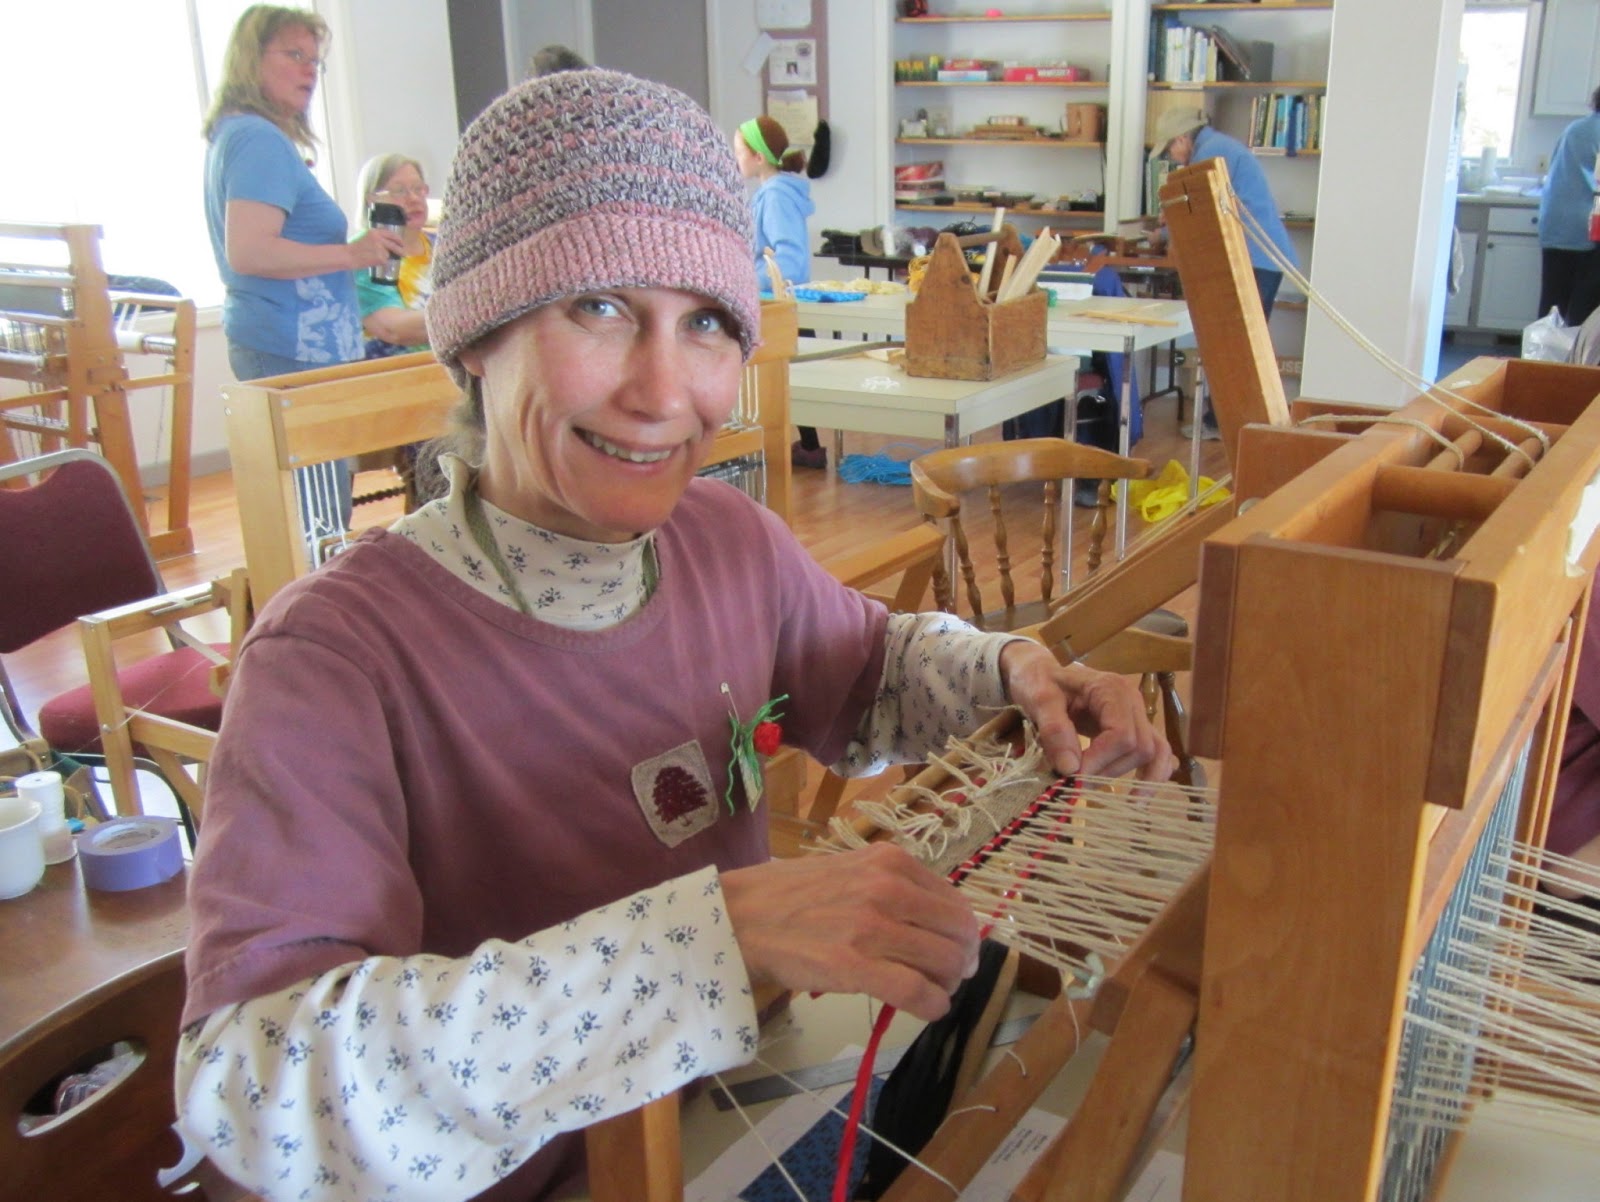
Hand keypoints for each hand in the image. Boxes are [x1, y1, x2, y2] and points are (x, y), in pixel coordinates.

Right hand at [349, 228, 404, 269]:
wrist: (349, 255)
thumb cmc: (356, 248)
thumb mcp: (367, 238)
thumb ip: (378, 239)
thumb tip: (391, 245)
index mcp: (375, 232)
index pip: (391, 234)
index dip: (398, 239)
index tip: (401, 243)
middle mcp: (379, 238)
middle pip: (394, 244)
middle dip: (400, 250)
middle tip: (404, 254)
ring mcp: (380, 247)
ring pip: (389, 254)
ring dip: (385, 257)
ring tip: (373, 257)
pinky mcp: (381, 257)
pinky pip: (385, 261)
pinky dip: (381, 262)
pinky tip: (372, 261)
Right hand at [720, 843, 979, 1021]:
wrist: (739, 917)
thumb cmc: (791, 895)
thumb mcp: (850, 871)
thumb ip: (893, 888)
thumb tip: (939, 924)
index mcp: (891, 862)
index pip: (955, 903)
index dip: (963, 934)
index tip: (956, 951)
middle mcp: (888, 888)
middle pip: (959, 935)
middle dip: (962, 962)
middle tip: (949, 978)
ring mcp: (872, 927)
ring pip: (946, 964)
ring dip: (948, 986)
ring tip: (932, 992)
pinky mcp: (854, 966)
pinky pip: (917, 993)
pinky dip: (932, 1006)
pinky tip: (926, 1009)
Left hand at [1000, 639, 1173, 781]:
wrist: (1040, 671)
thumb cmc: (1039, 680)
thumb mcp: (1038, 699)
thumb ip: (1054, 730)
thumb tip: (1071, 769)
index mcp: (1111, 689)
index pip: (1122, 735)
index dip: (1100, 761)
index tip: (1073, 777)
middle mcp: (1132, 701)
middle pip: (1140, 747)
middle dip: (1112, 771)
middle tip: (1079, 785)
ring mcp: (1136, 714)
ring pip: (1154, 751)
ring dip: (1140, 778)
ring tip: (1127, 803)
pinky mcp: (1134, 727)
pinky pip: (1157, 751)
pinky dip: (1154, 772)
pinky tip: (1143, 792)